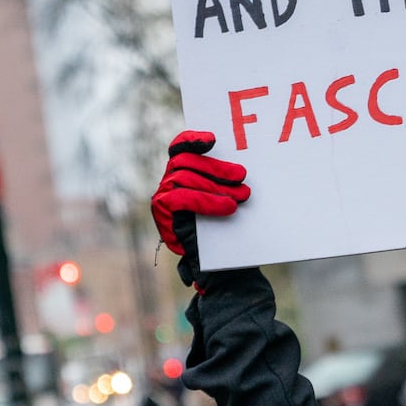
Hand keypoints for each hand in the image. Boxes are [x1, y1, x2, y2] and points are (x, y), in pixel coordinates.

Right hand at [151, 130, 250, 284]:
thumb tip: (240, 164)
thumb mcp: (228, 199)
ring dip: (216, 186)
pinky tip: (228, 208)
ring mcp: (163, 199)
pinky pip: (180, 199)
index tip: (213, 139)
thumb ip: (225, 181)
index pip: (180, 149)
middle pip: (185, 162)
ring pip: (184, 178)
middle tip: (242, 176)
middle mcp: (168, 184)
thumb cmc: (227, 228)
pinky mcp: (163, 215)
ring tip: (242, 196)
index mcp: (182, 174)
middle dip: (216, 167)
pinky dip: (207, 201)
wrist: (221, 267)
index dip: (192, 139)